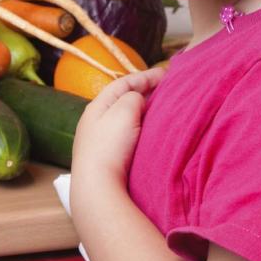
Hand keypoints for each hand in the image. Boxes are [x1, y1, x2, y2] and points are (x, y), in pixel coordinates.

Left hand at [71, 65, 166, 187]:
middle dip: (144, 93)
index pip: (122, 83)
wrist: (97, 186)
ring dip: (142, 112)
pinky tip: (148, 134)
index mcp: (96, 106)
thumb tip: (136, 100)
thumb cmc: (110, 145)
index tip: (166, 74)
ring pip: (124, 119)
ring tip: (160, 110)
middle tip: (166, 90)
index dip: (145, 76)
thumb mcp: (123, 111)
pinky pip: (125, 135)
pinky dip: (139, 128)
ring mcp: (98, 140)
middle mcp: (94, 120)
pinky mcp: (106, 158)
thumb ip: (133, 97)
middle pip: (122, 100)